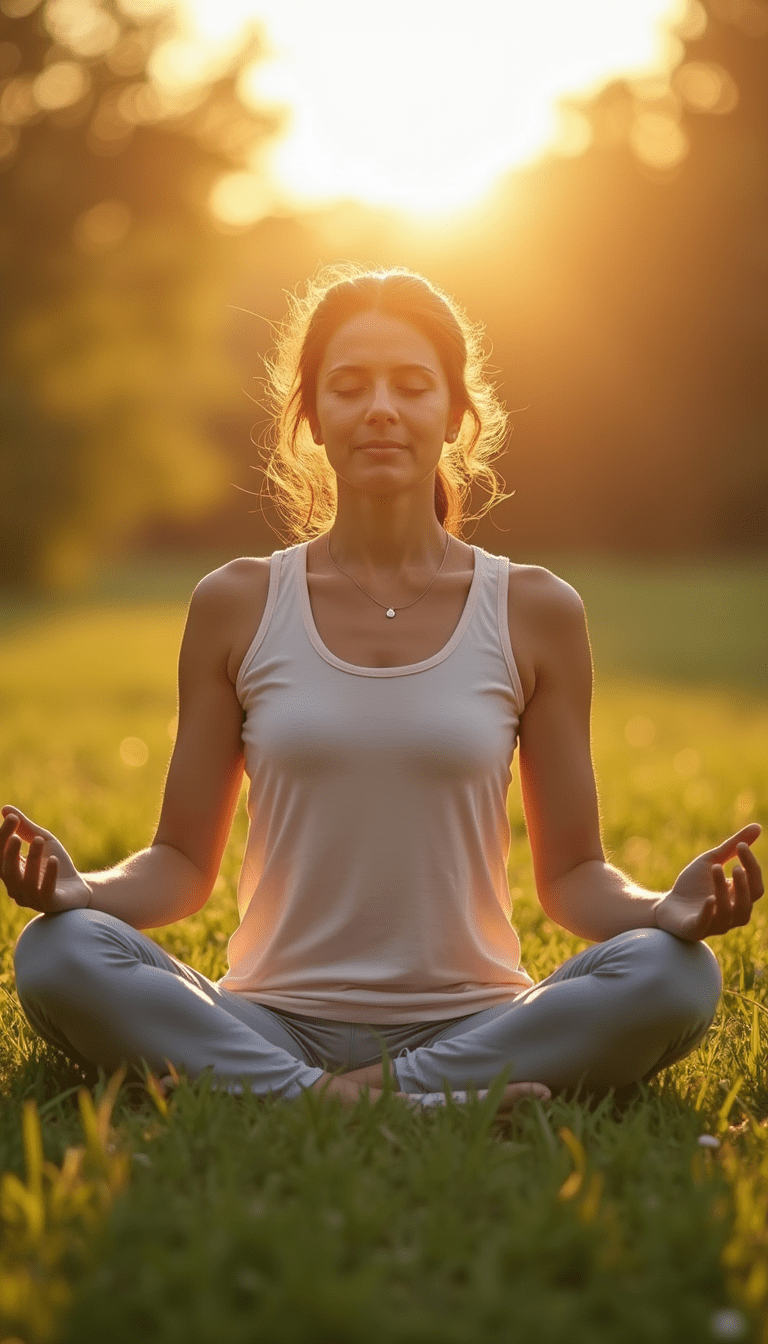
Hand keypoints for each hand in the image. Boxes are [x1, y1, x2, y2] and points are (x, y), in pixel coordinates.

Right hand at [1, 807, 91, 913]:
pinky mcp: (50, 904)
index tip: (12, 818)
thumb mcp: (43, 841)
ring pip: (26, 881)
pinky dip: (49, 875)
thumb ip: (25, 828)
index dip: (3, 837)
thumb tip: (5, 809)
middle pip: (7, 871)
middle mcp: (16, 888)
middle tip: (17, 836)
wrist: (80, 887)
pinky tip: (53, 860)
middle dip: (11, 853)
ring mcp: (32, 899)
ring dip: (33, 860)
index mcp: (11, 872)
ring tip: (40, 840)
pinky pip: (46, 891)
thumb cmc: (57, 863)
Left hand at [654, 823, 762, 940]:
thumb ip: (733, 847)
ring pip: (728, 914)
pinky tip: (709, 899)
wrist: (666, 905)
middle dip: (743, 884)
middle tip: (735, 866)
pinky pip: (706, 924)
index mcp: (738, 899)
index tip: (741, 846)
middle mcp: (731, 915)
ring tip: (716, 869)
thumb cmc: (692, 885)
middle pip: (747, 903)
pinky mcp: (695, 930)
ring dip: (723, 891)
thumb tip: (757, 826)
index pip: (756, 887)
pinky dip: (709, 912)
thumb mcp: (712, 861)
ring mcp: (714, 925)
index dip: (752, 867)